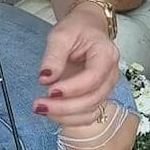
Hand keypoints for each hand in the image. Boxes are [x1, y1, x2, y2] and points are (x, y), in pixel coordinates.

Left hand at [33, 7, 119, 126]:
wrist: (87, 30)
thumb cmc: (77, 30)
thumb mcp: (61, 34)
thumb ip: (53, 56)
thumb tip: (45, 77)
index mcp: (106, 54)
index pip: (93, 77)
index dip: (72, 88)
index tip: (50, 90)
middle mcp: (110, 75)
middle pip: (92, 99)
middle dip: (64, 107)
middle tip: (39, 104)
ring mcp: (105, 88)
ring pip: (90, 111)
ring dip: (65, 116)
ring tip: (42, 108)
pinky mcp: (96, 98)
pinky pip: (87, 116)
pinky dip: (69, 119)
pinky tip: (51, 113)